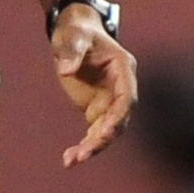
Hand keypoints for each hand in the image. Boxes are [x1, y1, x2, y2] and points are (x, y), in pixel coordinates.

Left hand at [50, 5, 136, 167]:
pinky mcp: (97, 107)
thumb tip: (66, 71)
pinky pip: (96, 131)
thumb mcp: (72, 36)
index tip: (103, 131)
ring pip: (109, 130)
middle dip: (103, 138)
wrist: (75, 33)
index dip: (118, 116)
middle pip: (119, 119)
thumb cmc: (77, 32)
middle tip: (82, 154)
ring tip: (71, 161)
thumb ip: (71, 51)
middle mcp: (121, 88)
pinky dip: (86, 145)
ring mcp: (110, 99)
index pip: (127, 97)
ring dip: (94, 146)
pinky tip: (70, 157)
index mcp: (123, 69)